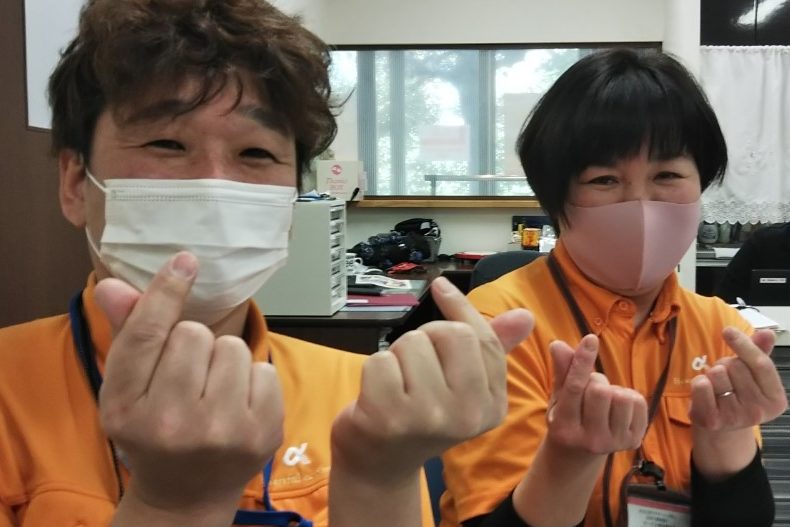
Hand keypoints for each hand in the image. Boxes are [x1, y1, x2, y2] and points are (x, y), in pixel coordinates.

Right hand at [95, 252, 282, 518]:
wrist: (186, 495)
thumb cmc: (154, 432)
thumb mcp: (127, 390)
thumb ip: (128, 334)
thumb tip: (112, 284)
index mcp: (126, 409)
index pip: (147, 334)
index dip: (166, 291)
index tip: (185, 261)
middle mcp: (171, 423)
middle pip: (196, 333)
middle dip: (195, 346)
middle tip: (188, 379)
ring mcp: (221, 432)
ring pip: (234, 347)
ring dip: (226, 361)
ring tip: (213, 393)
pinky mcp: (262, 433)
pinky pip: (265, 370)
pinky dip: (253, 381)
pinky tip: (238, 406)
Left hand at [330, 277, 533, 485]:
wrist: (380, 463)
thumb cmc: (420, 416)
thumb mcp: (461, 385)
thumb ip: (492, 348)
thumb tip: (526, 316)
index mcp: (492, 405)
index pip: (482, 339)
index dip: (459, 307)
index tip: (441, 287)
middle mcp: (468, 415)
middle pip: (450, 333)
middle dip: (424, 339)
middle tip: (415, 370)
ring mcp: (429, 417)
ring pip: (412, 343)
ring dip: (396, 356)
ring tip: (397, 386)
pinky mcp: (389, 417)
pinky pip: (380, 361)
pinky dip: (372, 371)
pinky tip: (377, 397)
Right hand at [545, 335, 647, 455]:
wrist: (581, 452)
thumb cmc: (567, 417)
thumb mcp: (558, 397)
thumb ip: (561, 370)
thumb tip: (557, 344)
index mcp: (564, 429)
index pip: (574, 388)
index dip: (582, 361)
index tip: (590, 339)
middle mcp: (589, 440)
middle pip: (600, 390)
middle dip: (596, 381)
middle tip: (590, 389)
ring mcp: (613, 443)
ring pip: (621, 397)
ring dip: (613, 390)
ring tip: (604, 400)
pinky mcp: (633, 441)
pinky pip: (638, 403)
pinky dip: (629, 397)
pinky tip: (618, 407)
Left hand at [689, 327, 786, 431]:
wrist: (721, 426)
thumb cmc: (738, 393)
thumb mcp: (753, 374)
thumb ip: (759, 352)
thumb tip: (767, 332)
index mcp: (775, 398)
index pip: (761, 364)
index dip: (744, 344)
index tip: (728, 330)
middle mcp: (758, 411)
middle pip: (735, 366)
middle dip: (726, 364)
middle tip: (727, 378)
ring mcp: (735, 418)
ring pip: (717, 373)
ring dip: (712, 374)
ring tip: (717, 387)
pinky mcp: (713, 421)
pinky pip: (701, 386)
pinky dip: (698, 382)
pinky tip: (705, 392)